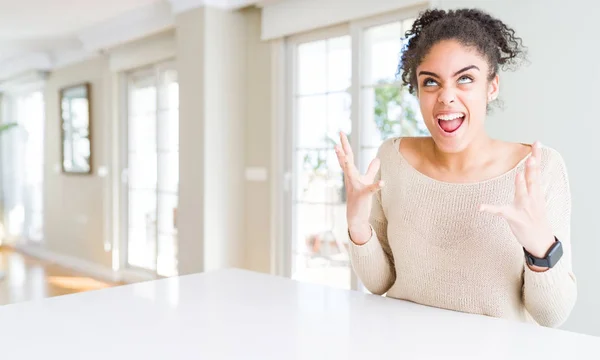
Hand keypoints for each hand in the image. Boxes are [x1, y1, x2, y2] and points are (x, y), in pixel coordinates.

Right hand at [334, 132, 383, 243]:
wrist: (356, 217)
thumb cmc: (361, 198)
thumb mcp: (367, 181)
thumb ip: (371, 170)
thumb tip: (377, 159)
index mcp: (351, 174)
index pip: (348, 156)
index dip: (344, 145)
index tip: (341, 132)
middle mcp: (350, 178)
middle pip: (345, 162)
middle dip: (341, 151)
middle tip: (337, 140)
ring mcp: (355, 186)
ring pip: (351, 173)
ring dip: (347, 165)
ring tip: (345, 156)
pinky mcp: (362, 195)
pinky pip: (369, 189)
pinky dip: (376, 186)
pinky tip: (383, 183)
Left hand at [479, 141, 554, 259]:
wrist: (541, 241)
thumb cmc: (536, 217)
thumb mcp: (536, 199)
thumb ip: (530, 184)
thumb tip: (527, 171)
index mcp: (536, 191)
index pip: (537, 170)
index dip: (537, 156)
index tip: (537, 142)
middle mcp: (532, 197)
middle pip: (533, 179)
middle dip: (532, 168)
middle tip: (531, 157)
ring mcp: (524, 207)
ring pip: (522, 194)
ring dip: (520, 185)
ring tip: (517, 175)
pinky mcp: (515, 217)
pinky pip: (501, 211)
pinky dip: (490, 208)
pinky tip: (481, 206)